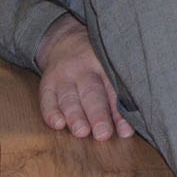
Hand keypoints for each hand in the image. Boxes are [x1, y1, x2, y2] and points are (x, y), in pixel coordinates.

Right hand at [35, 15, 132, 140]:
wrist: (65, 42)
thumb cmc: (97, 63)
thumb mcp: (111, 69)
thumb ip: (120, 95)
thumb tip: (129, 128)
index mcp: (104, 65)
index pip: (113, 90)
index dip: (119, 113)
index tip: (125, 132)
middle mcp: (83, 70)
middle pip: (91, 93)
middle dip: (97, 115)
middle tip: (103, 134)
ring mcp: (63, 76)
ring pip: (69, 98)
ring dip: (75, 116)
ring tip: (81, 131)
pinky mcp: (47, 84)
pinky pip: (47, 99)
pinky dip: (50, 113)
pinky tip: (57, 124)